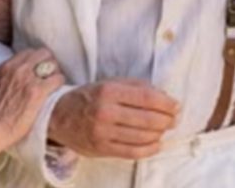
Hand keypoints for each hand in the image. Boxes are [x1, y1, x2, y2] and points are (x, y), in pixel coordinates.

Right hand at [0, 48, 64, 142]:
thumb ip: (5, 79)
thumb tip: (14, 81)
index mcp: (5, 67)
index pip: (28, 53)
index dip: (36, 60)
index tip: (39, 68)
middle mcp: (17, 68)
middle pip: (42, 53)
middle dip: (48, 62)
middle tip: (49, 74)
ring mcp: (28, 78)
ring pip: (52, 63)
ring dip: (55, 73)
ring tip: (54, 83)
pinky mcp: (38, 91)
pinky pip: (57, 79)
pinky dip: (60, 83)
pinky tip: (58, 91)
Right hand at [47, 79, 178, 159]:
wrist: (59, 116)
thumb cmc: (89, 97)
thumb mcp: (109, 83)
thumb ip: (136, 87)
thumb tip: (164, 97)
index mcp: (108, 91)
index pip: (147, 98)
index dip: (166, 104)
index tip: (176, 106)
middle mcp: (105, 112)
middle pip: (148, 119)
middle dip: (167, 120)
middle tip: (174, 119)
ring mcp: (103, 133)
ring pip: (143, 137)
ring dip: (160, 134)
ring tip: (164, 129)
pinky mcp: (102, 149)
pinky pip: (133, 152)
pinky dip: (150, 149)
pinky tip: (156, 143)